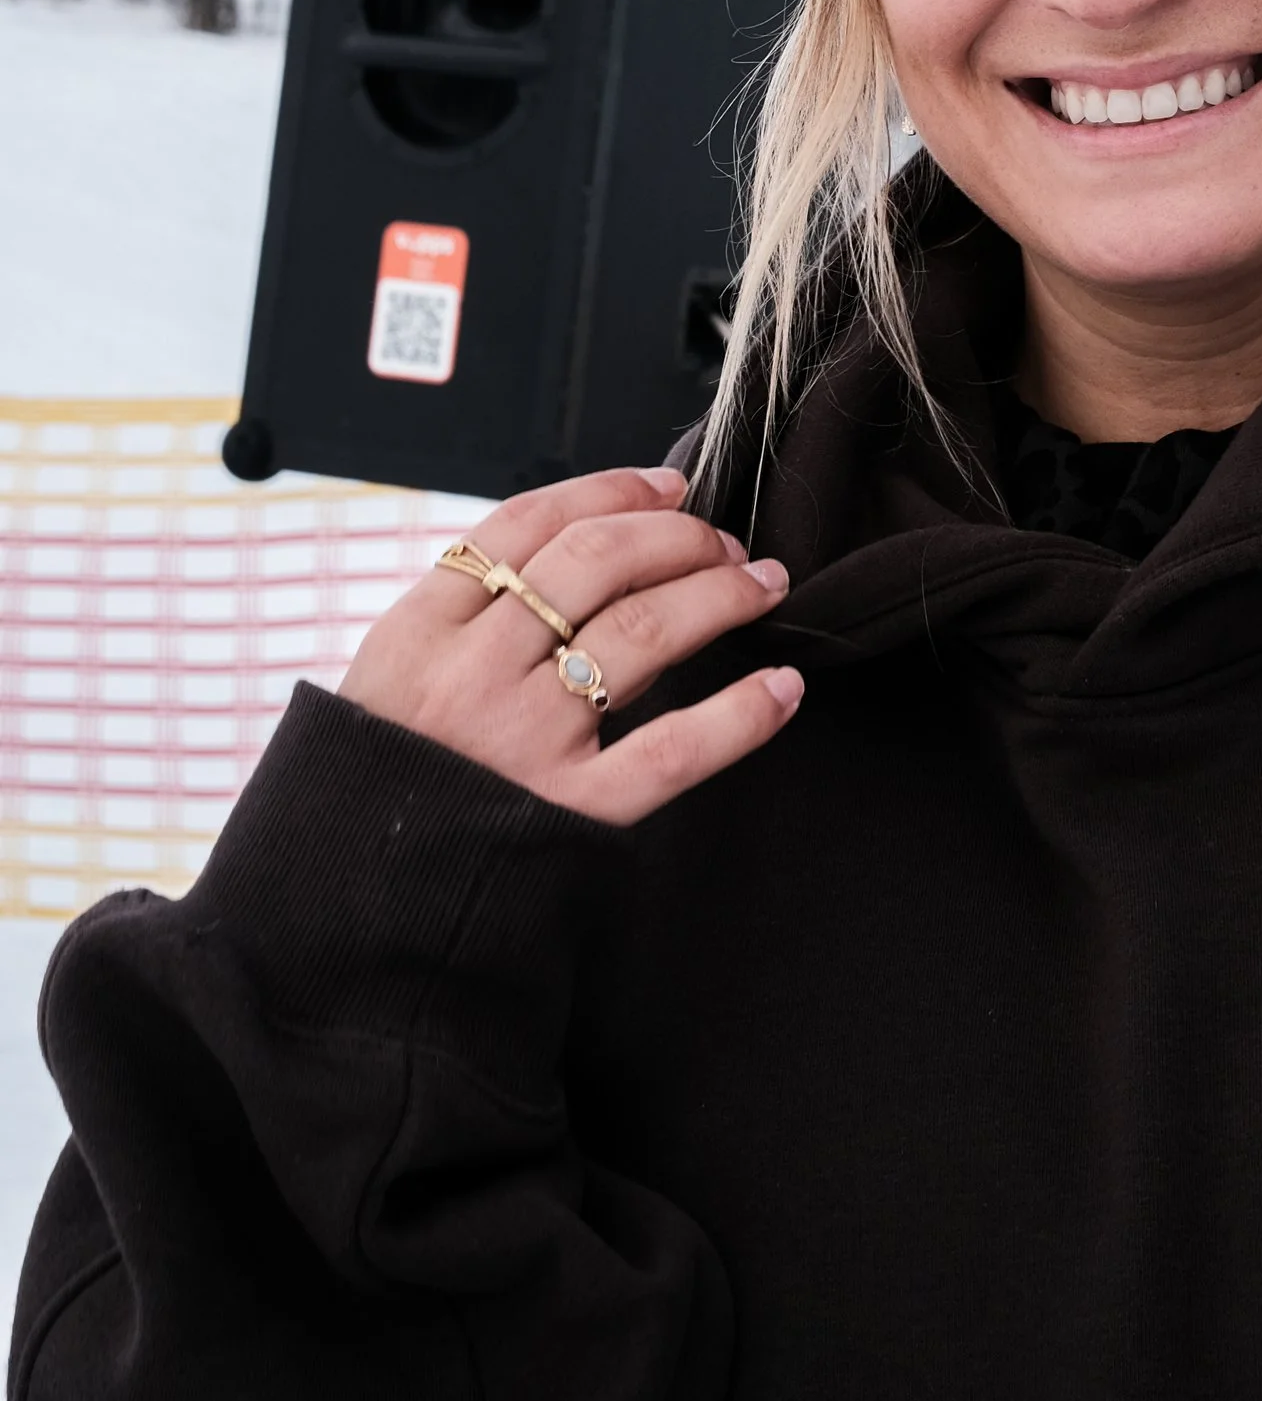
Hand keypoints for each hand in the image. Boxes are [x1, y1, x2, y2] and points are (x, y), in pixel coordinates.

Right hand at [339, 465, 799, 825]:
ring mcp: (520, 741)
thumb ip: (461, 616)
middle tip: (725, 542)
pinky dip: (739, 715)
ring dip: (720, 594)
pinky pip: (671, 751)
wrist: (342, 914)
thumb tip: (574, 548)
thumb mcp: (385, 680)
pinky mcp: (565, 813)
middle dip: (678, 536)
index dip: (612, 490)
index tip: (669, 486)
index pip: (528, 524)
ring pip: (642, 632)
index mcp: (418, 630)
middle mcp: (470, 674)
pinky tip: (781, 690)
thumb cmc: (377, 787)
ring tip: (762, 585)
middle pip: (596, 563)